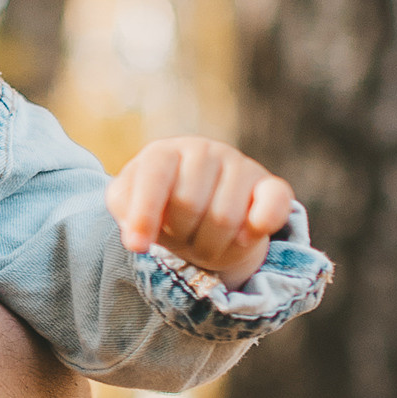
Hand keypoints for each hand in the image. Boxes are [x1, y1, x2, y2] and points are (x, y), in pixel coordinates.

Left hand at [106, 137, 293, 288]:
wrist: (201, 217)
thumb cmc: (160, 211)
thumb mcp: (129, 206)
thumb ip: (123, 206)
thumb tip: (136, 229)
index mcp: (163, 153)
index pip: (154, 177)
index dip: (144, 214)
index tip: (136, 246)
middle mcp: (204, 150)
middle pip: (189, 204)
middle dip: (179, 235)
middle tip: (179, 237)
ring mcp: (241, 165)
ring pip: (224, 218)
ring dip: (209, 246)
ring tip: (202, 241)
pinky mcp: (272, 186)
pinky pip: (272, 206)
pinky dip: (258, 226)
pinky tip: (244, 238)